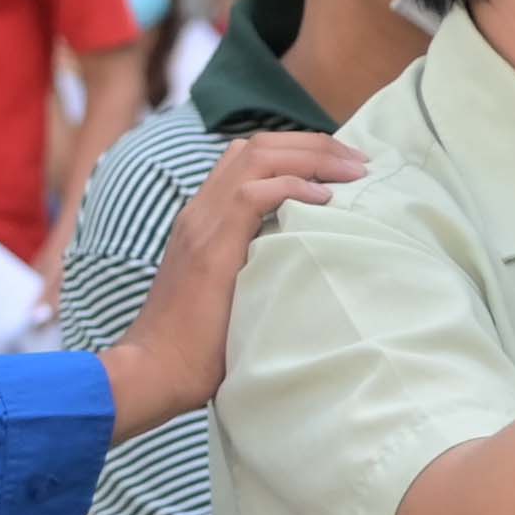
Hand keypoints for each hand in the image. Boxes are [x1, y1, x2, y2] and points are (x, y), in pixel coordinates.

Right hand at [103, 133, 364, 435]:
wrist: (154, 370)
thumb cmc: (198, 346)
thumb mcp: (233, 290)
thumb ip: (257, 264)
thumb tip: (307, 261)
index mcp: (204, 217)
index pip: (248, 157)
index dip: (298, 151)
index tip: (343, 168)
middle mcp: (201, 210)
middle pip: (258, 145)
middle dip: (315, 144)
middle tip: (360, 161)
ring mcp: (202, 224)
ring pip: (257, 156)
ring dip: (312, 157)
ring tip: (353, 171)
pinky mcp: (209, 246)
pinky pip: (252, 194)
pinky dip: (293, 187)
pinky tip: (326, 200)